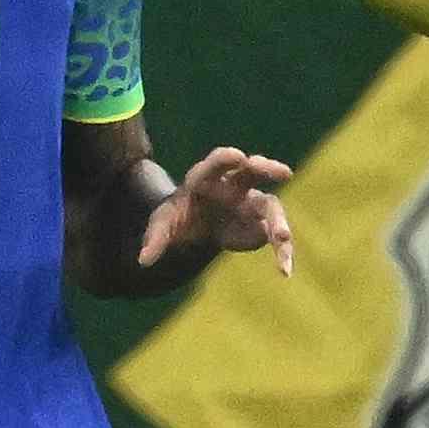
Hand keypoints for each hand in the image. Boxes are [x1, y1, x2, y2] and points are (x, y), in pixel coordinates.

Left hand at [139, 143, 297, 274]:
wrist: (197, 224)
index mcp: (207, 177)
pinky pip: (276, 235)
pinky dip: (282, 251)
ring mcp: (251, 202)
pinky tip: (284, 270)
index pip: (217, 161)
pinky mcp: (261, 224)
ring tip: (283, 239)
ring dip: (278, 221)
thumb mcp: (163, 225)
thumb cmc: (180, 216)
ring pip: (271, 206)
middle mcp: (234, 185)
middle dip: (268, 168)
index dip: (228, 158)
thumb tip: (144, 260)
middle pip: (254, 170)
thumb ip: (155, 239)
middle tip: (284, 172)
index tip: (240, 157)